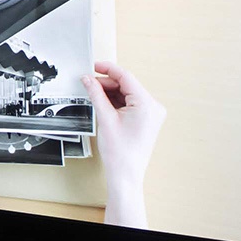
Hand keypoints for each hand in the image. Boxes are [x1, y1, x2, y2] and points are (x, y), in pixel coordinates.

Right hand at [80, 61, 166, 228]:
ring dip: (111, 92)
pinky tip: (103, 103)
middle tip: (88, 83)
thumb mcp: (105, 118)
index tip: (94, 65)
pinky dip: (116, 102)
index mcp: (147, 104)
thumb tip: (88, 79)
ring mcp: (151, 113)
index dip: (108, 69)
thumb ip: (96, 94)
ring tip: (93, 95)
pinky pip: (131, 103)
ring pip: (128, 94)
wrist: (126, 175)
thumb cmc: (119, 153)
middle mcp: (153, 107)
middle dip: (107, 83)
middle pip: (127, 85)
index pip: (126, 77)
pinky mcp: (147, 119)